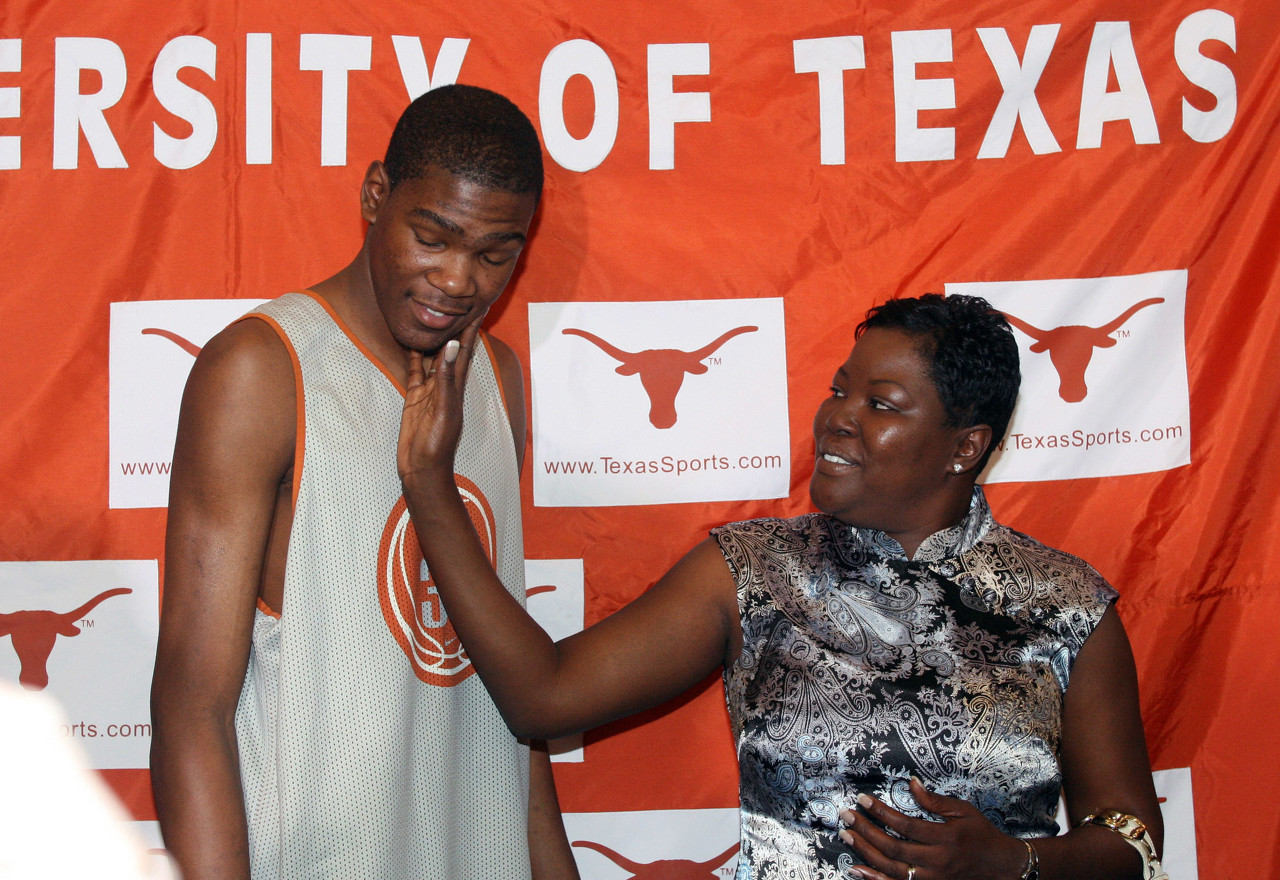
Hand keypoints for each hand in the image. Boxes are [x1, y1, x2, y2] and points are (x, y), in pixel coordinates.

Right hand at [397, 320, 481, 486]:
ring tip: (433, 314)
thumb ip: (446, 378)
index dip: (472, 328)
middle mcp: (446, 385)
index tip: (479, 305)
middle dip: (456, 326)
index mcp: (457, 385)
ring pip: (432, 357)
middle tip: (458, 301)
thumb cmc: (437, 445)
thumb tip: (453, 345)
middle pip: (452, 349)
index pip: (467, 350)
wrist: (422, 469)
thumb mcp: (443, 409)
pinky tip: (411, 341)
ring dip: (434, 338)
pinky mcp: (415, 398)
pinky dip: (413, 356)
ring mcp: (430, 390)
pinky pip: (415, 371)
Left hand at [838, 778, 1028, 879]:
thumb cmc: (982, 834)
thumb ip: (935, 801)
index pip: (905, 825)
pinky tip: (857, 869)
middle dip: (866, 831)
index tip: (862, 800)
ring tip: (846, 836)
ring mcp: (932, 879)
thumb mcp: (964, 811)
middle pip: (894, 848)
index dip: (881, 812)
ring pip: (891, 870)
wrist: (1001, 867)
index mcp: (945, 839)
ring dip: (865, 853)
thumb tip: (911, 783)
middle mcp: (937, 862)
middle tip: (846, 815)